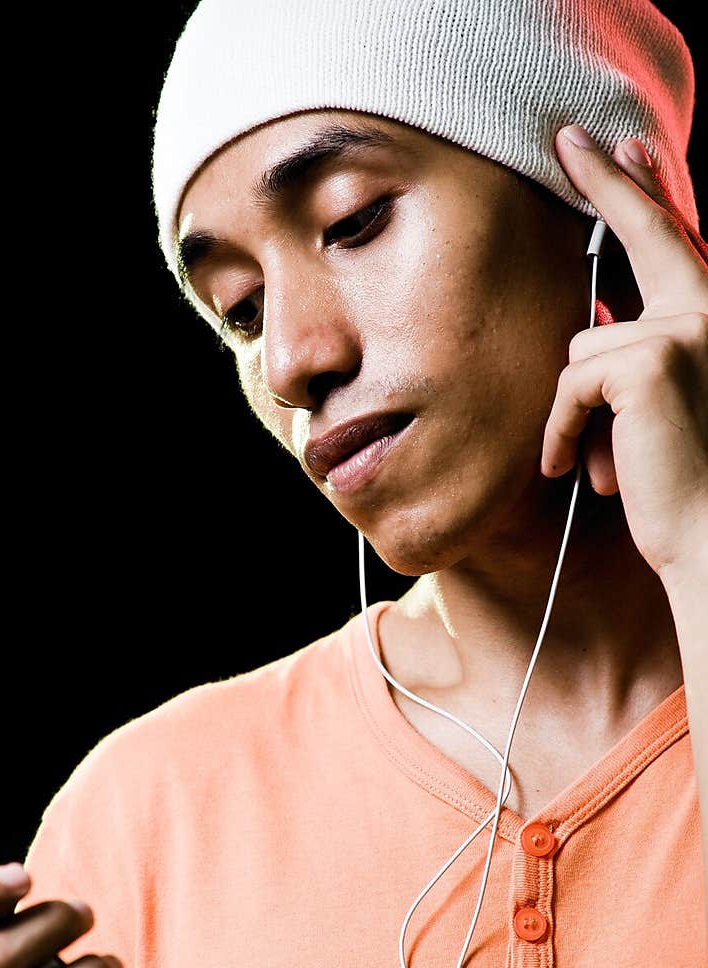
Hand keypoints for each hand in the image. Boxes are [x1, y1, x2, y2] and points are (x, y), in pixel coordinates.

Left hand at [541, 124, 707, 579]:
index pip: (677, 243)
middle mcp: (707, 314)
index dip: (647, 192)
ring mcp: (682, 331)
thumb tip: (590, 324)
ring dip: (574, 409)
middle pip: (647, 234)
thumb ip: (632, 358)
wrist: (704, 540)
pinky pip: (569, 383)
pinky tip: (580, 471)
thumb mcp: (655, 410)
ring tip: (602, 462)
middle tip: (568, 139)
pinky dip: (562, 430)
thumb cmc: (680, 483)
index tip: (625, 148)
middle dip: (608, 183)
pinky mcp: (647, 361)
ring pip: (582, 344)